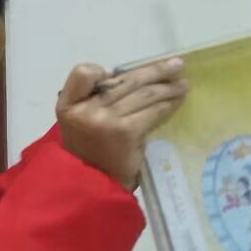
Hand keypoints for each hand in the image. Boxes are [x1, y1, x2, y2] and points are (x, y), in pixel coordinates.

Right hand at [56, 58, 188, 188]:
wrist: (95, 185)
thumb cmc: (90, 152)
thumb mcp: (80, 122)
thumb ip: (96, 100)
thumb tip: (134, 78)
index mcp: (67, 105)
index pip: (83, 72)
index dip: (101, 71)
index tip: (120, 75)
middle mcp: (84, 110)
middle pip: (123, 81)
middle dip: (153, 71)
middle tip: (176, 65)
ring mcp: (105, 120)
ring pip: (143, 94)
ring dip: (167, 87)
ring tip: (182, 83)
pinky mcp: (126, 132)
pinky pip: (152, 110)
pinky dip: (168, 104)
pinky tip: (178, 101)